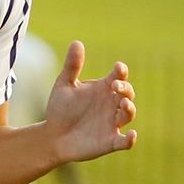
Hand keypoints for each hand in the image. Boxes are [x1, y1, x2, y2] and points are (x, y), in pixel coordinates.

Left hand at [43, 41, 137, 164]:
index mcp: (103, 88)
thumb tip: (76, 42)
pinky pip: (125, 141)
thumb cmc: (60, 109)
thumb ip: (72, 66)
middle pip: (128, 93)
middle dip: (125, 89)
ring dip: (129, 108)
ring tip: (123, 104)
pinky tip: (131, 135)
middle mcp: (111, 104)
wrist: (52, 136)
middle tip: (114, 86)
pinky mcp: (110, 141)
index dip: (121, 71)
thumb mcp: (64, 86)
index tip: (118, 68)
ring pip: (129, 114)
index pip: (118, 76)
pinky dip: (130, 139)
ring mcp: (112, 122)